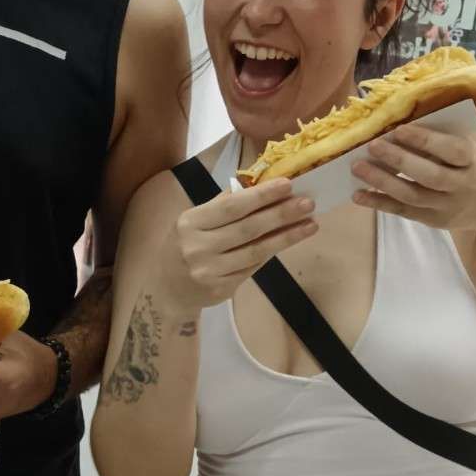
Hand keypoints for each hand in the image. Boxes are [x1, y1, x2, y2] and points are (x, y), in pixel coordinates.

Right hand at [151, 176, 317, 316]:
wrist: (164, 290)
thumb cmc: (183, 247)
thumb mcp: (193, 222)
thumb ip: (221, 206)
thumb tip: (257, 185)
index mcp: (190, 222)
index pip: (232, 206)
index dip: (261, 195)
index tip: (288, 185)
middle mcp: (198, 247)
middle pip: (248, 228)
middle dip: (281, 214)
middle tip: (308, 203)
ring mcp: (209, 271)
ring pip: (255, 251)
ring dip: (286, 237)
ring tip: (310, 224)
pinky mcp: (220, 289)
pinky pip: (252, 268)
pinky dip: (272, 253)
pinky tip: (288, 241)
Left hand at [350, 124, 475, 230]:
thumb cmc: (470, 162)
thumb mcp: (465, 145)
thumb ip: (440, 135)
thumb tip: (396, 120)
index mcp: (471, 160)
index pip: (451, 149)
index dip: (425, 140)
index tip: (399, 129)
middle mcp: (462, 185)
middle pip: (430, 175)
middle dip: (399, 160)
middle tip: (372, 145)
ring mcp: (448, 206)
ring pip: (413, 196)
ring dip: (382, 182)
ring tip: (358, 167)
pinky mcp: (434, 221)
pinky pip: (404, 212)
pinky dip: (379, 203)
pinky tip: (358, 194)